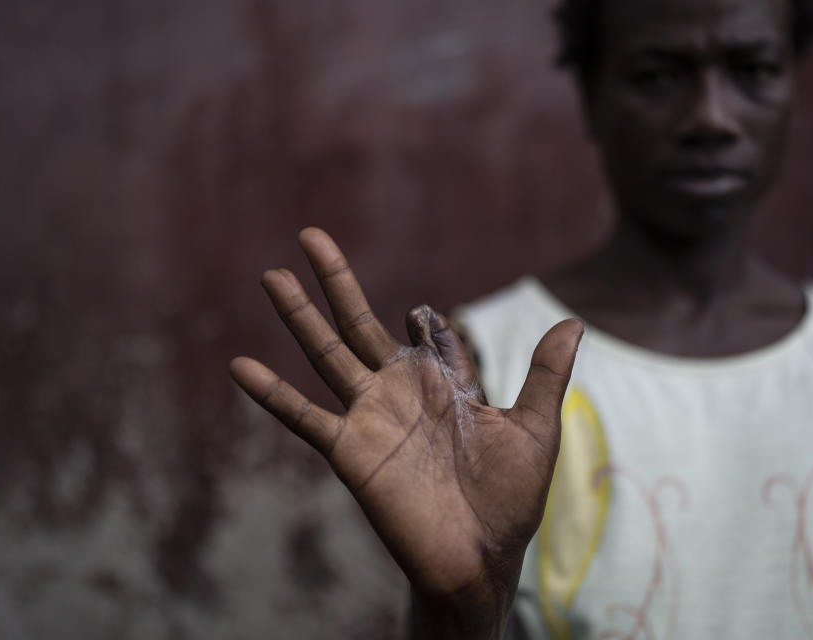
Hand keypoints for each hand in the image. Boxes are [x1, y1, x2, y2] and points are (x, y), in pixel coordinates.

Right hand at [230, 228, 581, 635]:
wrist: (480, 559)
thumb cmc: (511, 500)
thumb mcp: (535, 428)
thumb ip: (546, 374)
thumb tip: (574, 321)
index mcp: (443, 385)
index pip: (426, 335)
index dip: (426, 320)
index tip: (424, 313)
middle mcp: (400, 393)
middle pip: (358, 324)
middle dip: (335, 281)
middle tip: (310, 235)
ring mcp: (370, 418)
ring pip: (326, 354)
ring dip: (299, 315)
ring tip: (272, 274)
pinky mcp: (349, 450)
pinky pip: (303, 416)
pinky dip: (271, 393)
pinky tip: (238, 365)